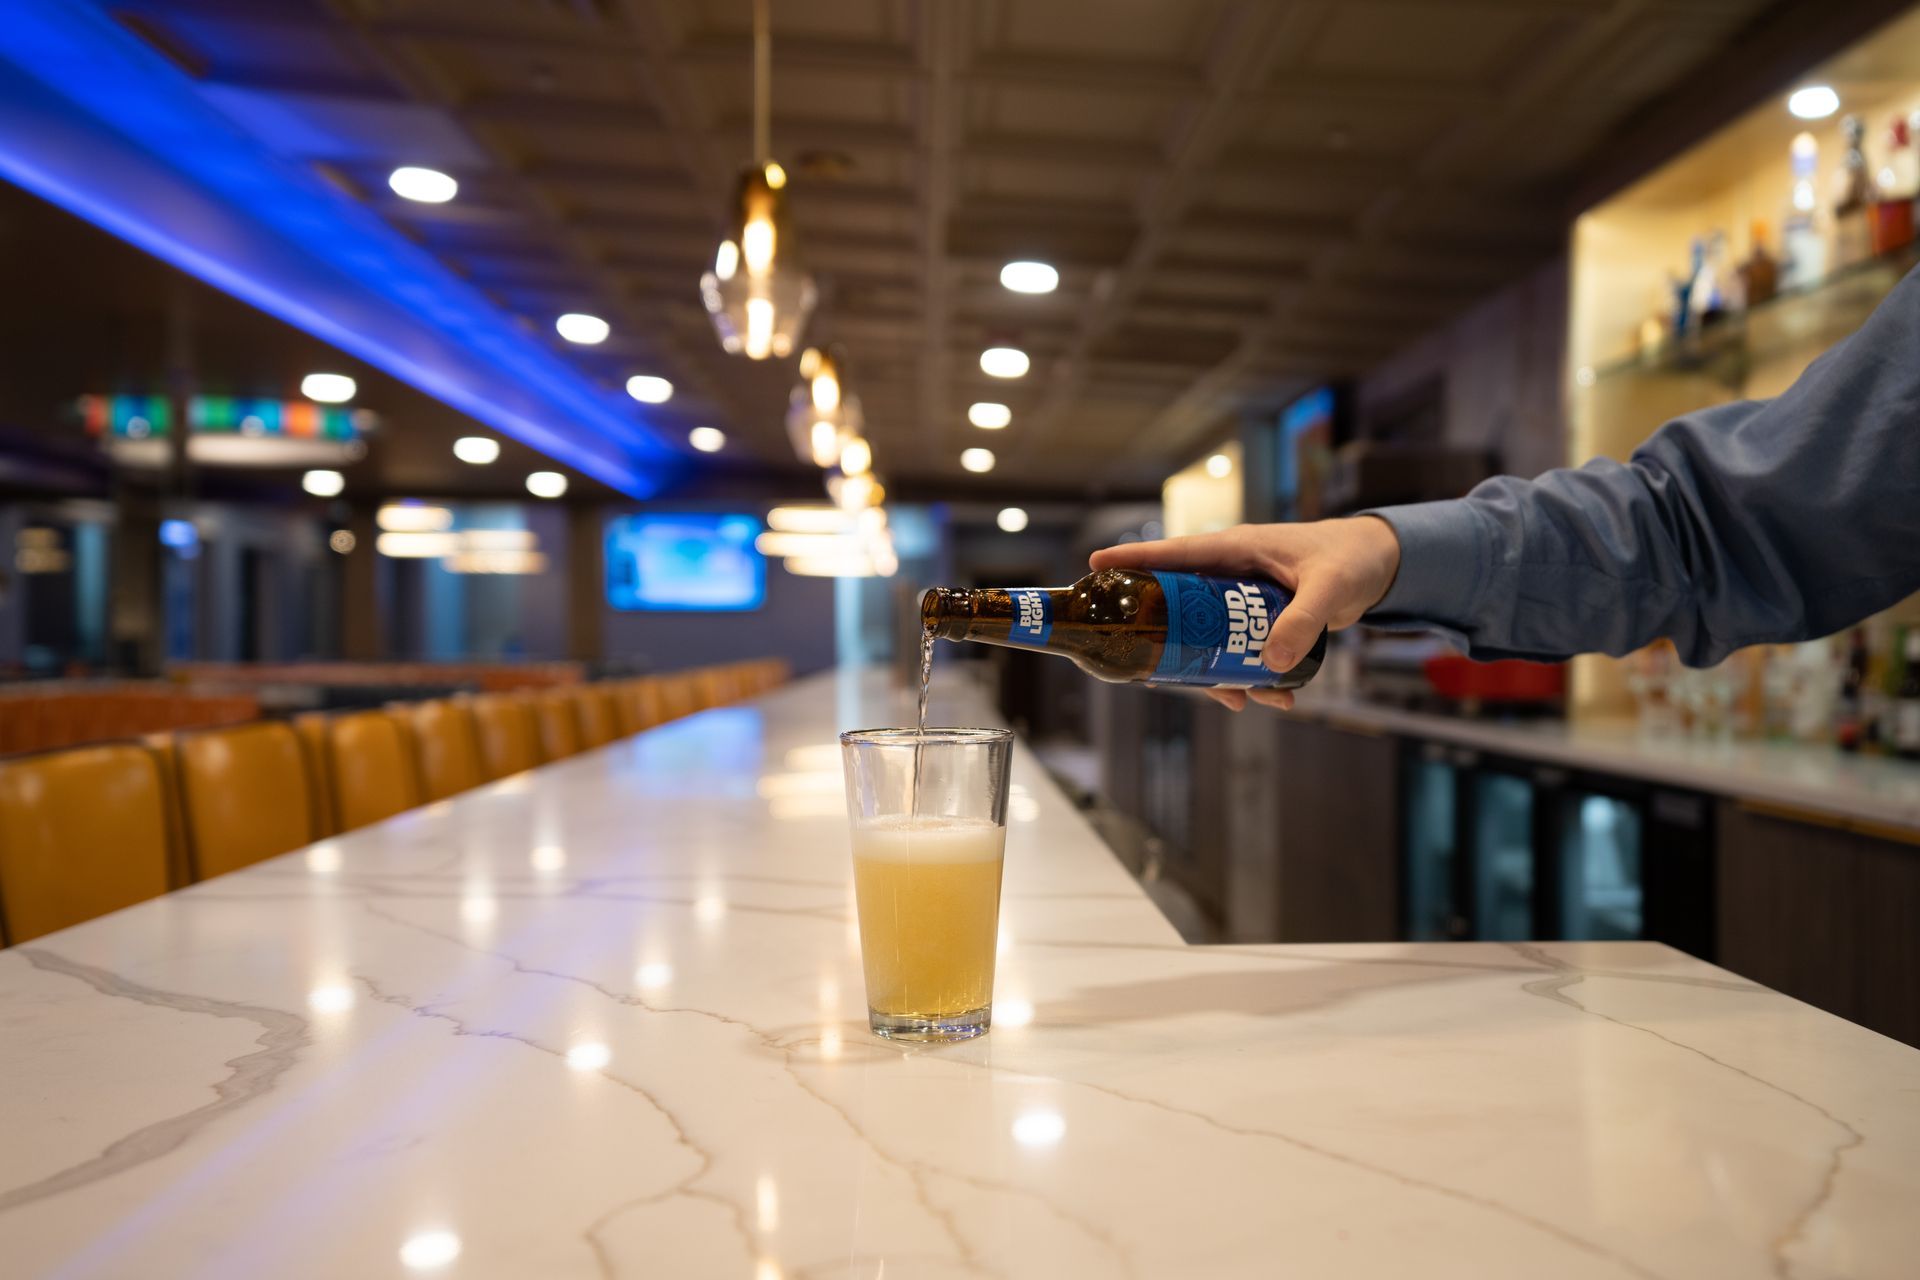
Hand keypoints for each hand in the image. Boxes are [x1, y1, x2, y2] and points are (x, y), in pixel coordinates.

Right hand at [1089, 517, 1401, 710]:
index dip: (1134, 562)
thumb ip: (1301, 621)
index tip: (1095, 568)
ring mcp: (1242, 601)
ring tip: (1243, 701)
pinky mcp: (1259, 622)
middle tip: (1156, 674)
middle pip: (1179, 609)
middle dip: (1168, 644)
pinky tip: (1276, 699)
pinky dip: (1252, 680)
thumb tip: (1270, 664)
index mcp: (1236, 549)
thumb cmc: (1351, 558)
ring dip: (1220, 675)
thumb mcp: (1328, 588)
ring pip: (1208, 640)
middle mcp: (1230, 574)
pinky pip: (1239, 653)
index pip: (1175, 554)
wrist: (1380, 565)